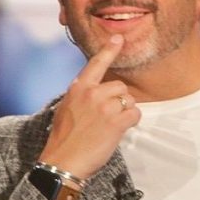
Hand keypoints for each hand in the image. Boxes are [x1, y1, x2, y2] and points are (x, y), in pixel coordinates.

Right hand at [38, 34, 140, 181]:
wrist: (64, 161)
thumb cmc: (64, 139)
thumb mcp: (66, 109)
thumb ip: (82, 97)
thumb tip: (95, 92)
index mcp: (78, 88)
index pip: (96, 64)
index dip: (109, 50)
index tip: (118, 38)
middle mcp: (91, 93)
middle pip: (119, 86)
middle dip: (119, 100)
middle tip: (107, 118)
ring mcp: (104, 106)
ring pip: (128, 100)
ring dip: (125, 113)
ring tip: (110, 126)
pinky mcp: (115, 121)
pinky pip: (135, 114)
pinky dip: (131, 123)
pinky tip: (119, 131)